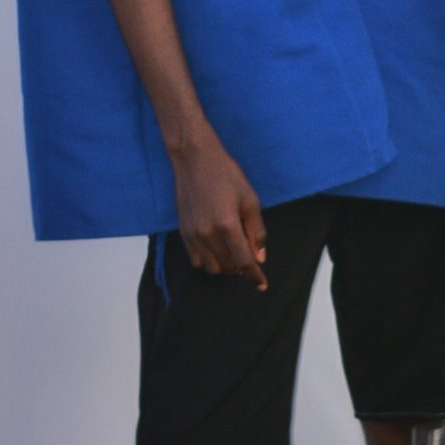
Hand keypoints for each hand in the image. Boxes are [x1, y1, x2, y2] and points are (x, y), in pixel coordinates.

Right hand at [169, 135, 268, 289]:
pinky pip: (195, 260)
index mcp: (227, 225)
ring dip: (225, 267)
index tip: (262, 284)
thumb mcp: (250, 200)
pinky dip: (208, 262)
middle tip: (249, 256)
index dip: (255, 276)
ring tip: (233, 254)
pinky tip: (217, 250)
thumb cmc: (225, 175)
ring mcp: (193, 234)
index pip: (244, 262)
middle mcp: (207, 234)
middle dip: (241, 268)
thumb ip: (256, 232)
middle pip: (228, 268)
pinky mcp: (183, 232)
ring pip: (211, 268)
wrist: (195, 160)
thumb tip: (259, 257)